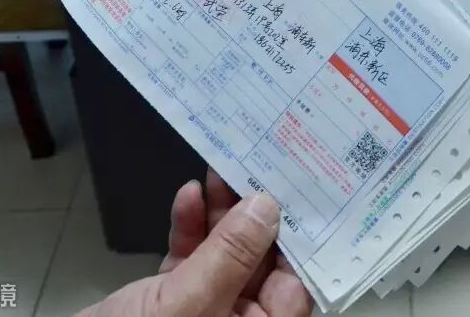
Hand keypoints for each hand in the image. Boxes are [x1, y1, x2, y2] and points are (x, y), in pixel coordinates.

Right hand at [161, 170, 312, 315]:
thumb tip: (267, 209)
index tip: (296, 190)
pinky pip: (190, 259)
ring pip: (224, 255)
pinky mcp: (172, 303)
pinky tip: (187, 197)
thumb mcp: (192, 301)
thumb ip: (232, 256)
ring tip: (219, 171)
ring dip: (219, 214)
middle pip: (259, 263)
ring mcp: (205, 313)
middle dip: (253, 215)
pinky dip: (188, 229)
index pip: (293, 283)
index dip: (296, 237)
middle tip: (255, 166)